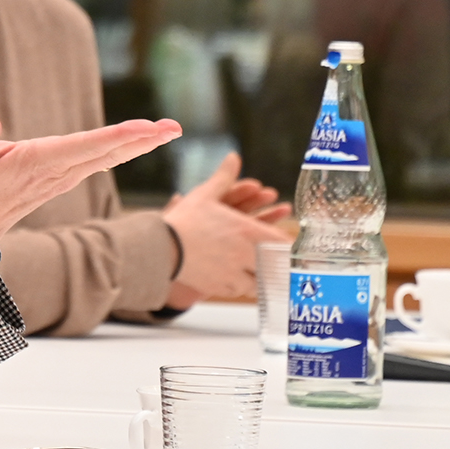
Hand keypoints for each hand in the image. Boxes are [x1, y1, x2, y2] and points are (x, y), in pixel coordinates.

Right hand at [0, 110, 181, 256]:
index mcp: (40, 163)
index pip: (85, 147)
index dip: (116, 137)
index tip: (145, 128)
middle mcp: (60, 172)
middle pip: (109, 153)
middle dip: (143, 140)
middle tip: (175, 128)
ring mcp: (65, 177)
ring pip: (110, 157)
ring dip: (141, 143)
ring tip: (170, 130)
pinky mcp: (65, 177)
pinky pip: (101, 160)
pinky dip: (125, 148)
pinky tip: (142, 141)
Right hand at [164, 153, 290, 300]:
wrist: (160, 248)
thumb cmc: (183, 220)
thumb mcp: (205, 194)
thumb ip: (224, 177)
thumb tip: (233, 157)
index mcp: (247, 231)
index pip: (281, 242)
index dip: (287, 246)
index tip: (289, 246)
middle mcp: (245, 255)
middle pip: (273, 267)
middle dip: (276, 265)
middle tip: (281, 265)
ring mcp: (233, 274)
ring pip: (258, 283)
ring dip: (260, 279)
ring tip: (260, 275)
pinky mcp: (219, 287)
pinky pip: (238, 292)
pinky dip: (241, 287)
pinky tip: (239, 283)